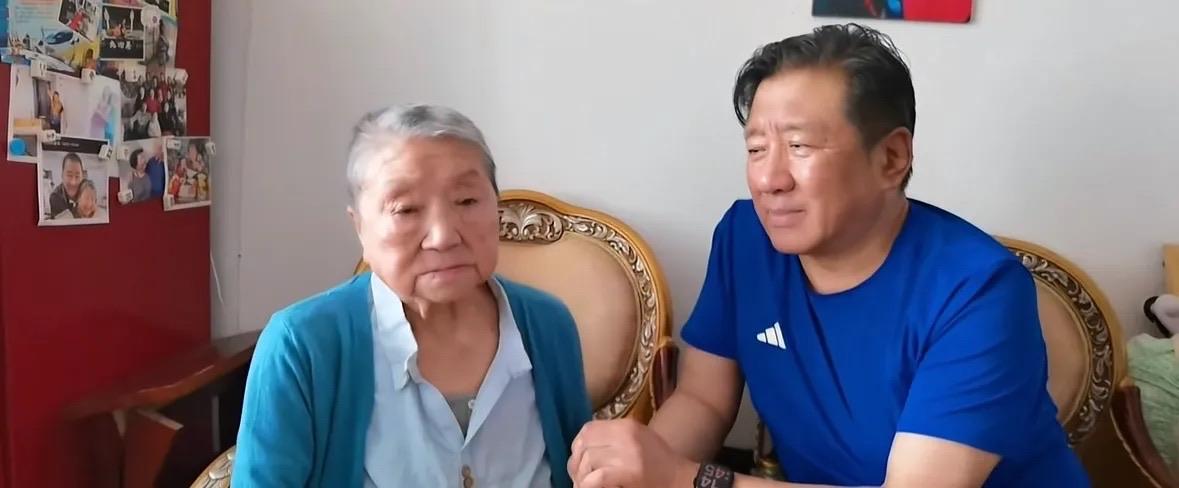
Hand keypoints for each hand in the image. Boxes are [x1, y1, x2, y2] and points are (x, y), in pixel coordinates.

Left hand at [568, 418, 698, 487]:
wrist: (681, 480)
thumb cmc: (660, 464)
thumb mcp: (638, 440)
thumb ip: (613, 439)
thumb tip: (582, 447)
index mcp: (627, 426)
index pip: (588, 429)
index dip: (578, 446)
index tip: (578, 461)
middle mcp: (626, 436)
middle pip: (585, 445)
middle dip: (576, 464)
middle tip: (579, 478)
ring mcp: (627, 454)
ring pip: (588, 461)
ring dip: (582, 477)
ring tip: (585, 486)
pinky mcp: (629, 472)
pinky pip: (597, 477)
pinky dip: (588, 485)